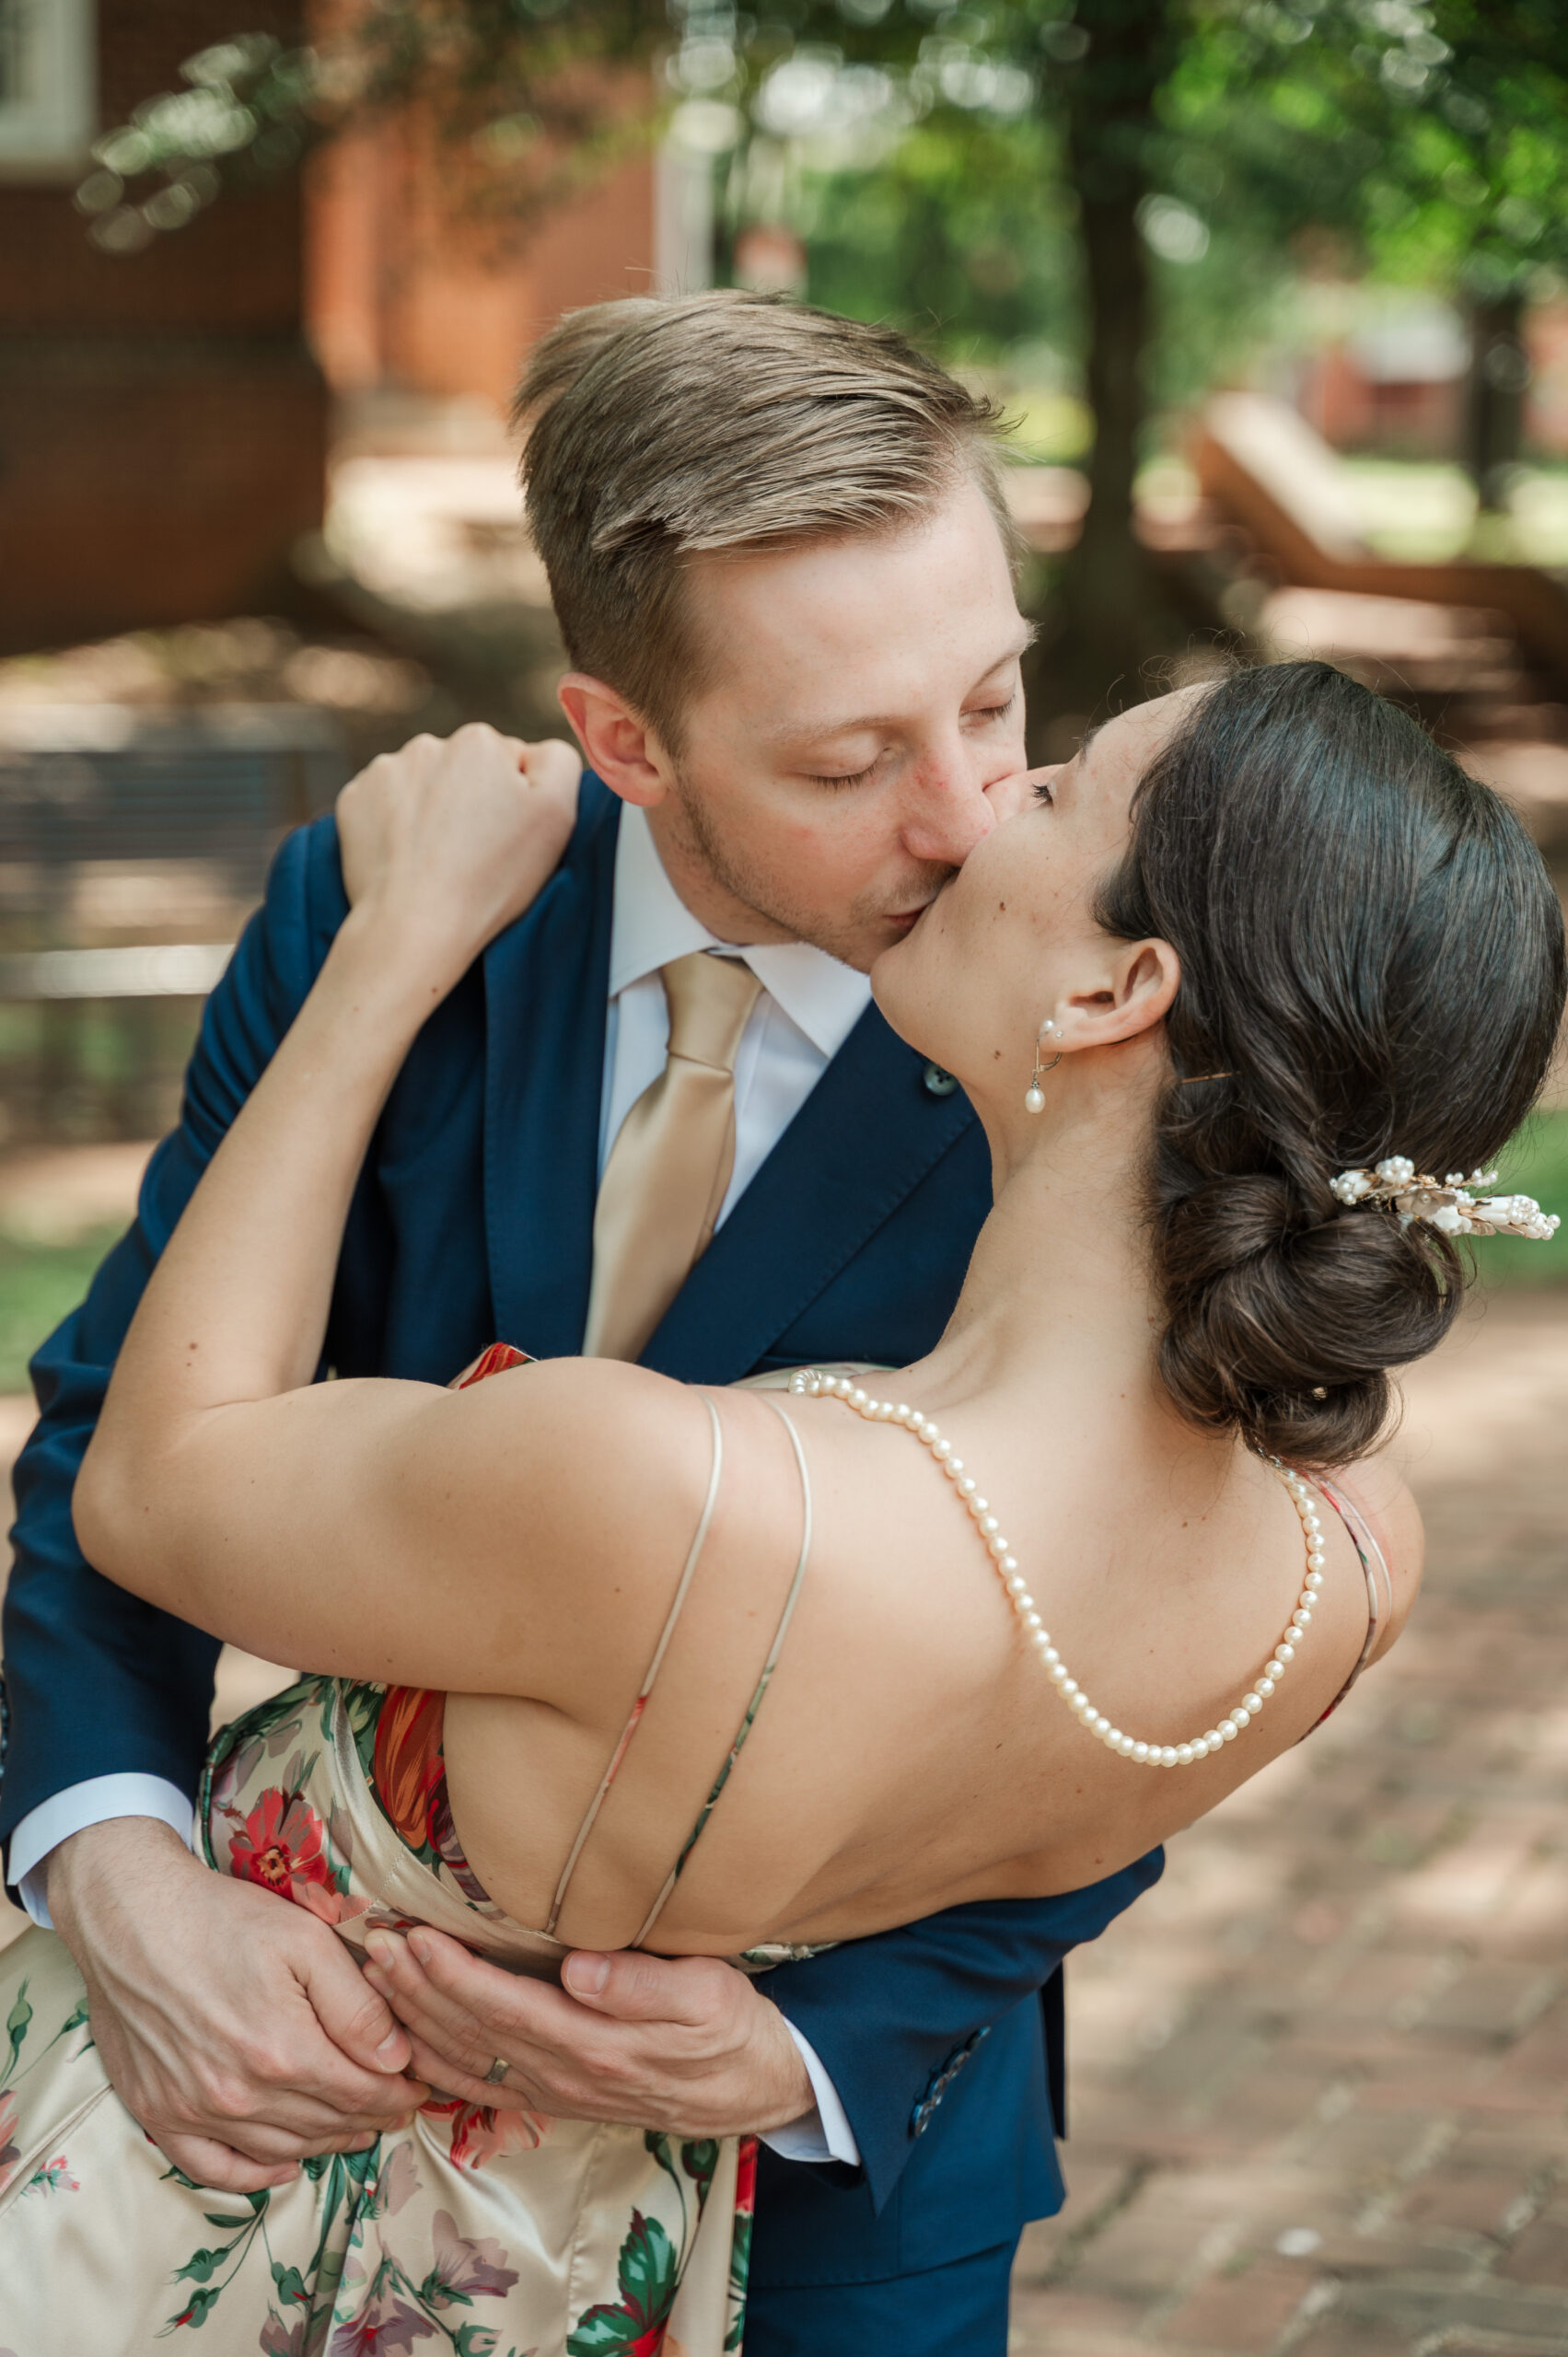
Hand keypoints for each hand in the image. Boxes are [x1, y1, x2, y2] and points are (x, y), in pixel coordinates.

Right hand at [47, 1819, 428, 2192]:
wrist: (130, 1917)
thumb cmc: (222, 1918)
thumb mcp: (306, 1940)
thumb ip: (356, 2006)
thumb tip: (397, 2059)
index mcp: (282, 2050)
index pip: (362, 2092)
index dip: (399, 2094)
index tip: (421, 2087)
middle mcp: (239, 2094)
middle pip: (325, 2122)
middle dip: (372, 2116)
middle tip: (398, 2109)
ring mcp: (194, 2110)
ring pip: (280, 2148)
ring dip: (326, 2144)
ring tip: (357, 2130)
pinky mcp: (158, 2113)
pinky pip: (213, 2168)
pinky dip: (253, 2175)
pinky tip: (283, 2165)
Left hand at [336, 723, 580, 985]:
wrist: (415, 924)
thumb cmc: (492, 877)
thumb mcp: (557, 814)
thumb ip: (559, 760)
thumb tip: (535, 749)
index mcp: (481, 740)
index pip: (511, 762)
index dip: (517, 802)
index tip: (508, 838)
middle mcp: (429, 743)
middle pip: (465, 769)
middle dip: (472, 799)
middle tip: (476, 853)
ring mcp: (385, 770)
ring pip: (424, 784)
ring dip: (434, 809)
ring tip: (440, 858)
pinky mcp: (353, 799)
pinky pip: (385, 803)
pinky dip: (396, 824)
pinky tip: (408, 856)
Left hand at [363, 1929, 814, 2140]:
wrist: (755, 2087)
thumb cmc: (731, 2030)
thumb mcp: (708, 1997)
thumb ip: (642, 1986)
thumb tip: (578, 1970)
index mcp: (595, 2046)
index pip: (505, 2008)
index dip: (453, 1975)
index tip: (414, 1936)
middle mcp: (564, 2075)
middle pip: (472, 2033)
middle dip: (416, 1988)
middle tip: (373, 1943)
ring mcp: (556, 2091)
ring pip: (467, 2060)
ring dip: (415, 2020)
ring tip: (376, 1976)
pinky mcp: (557, 2096)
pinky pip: (482, 2085)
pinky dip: (437, 2063)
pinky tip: (409, 2042)